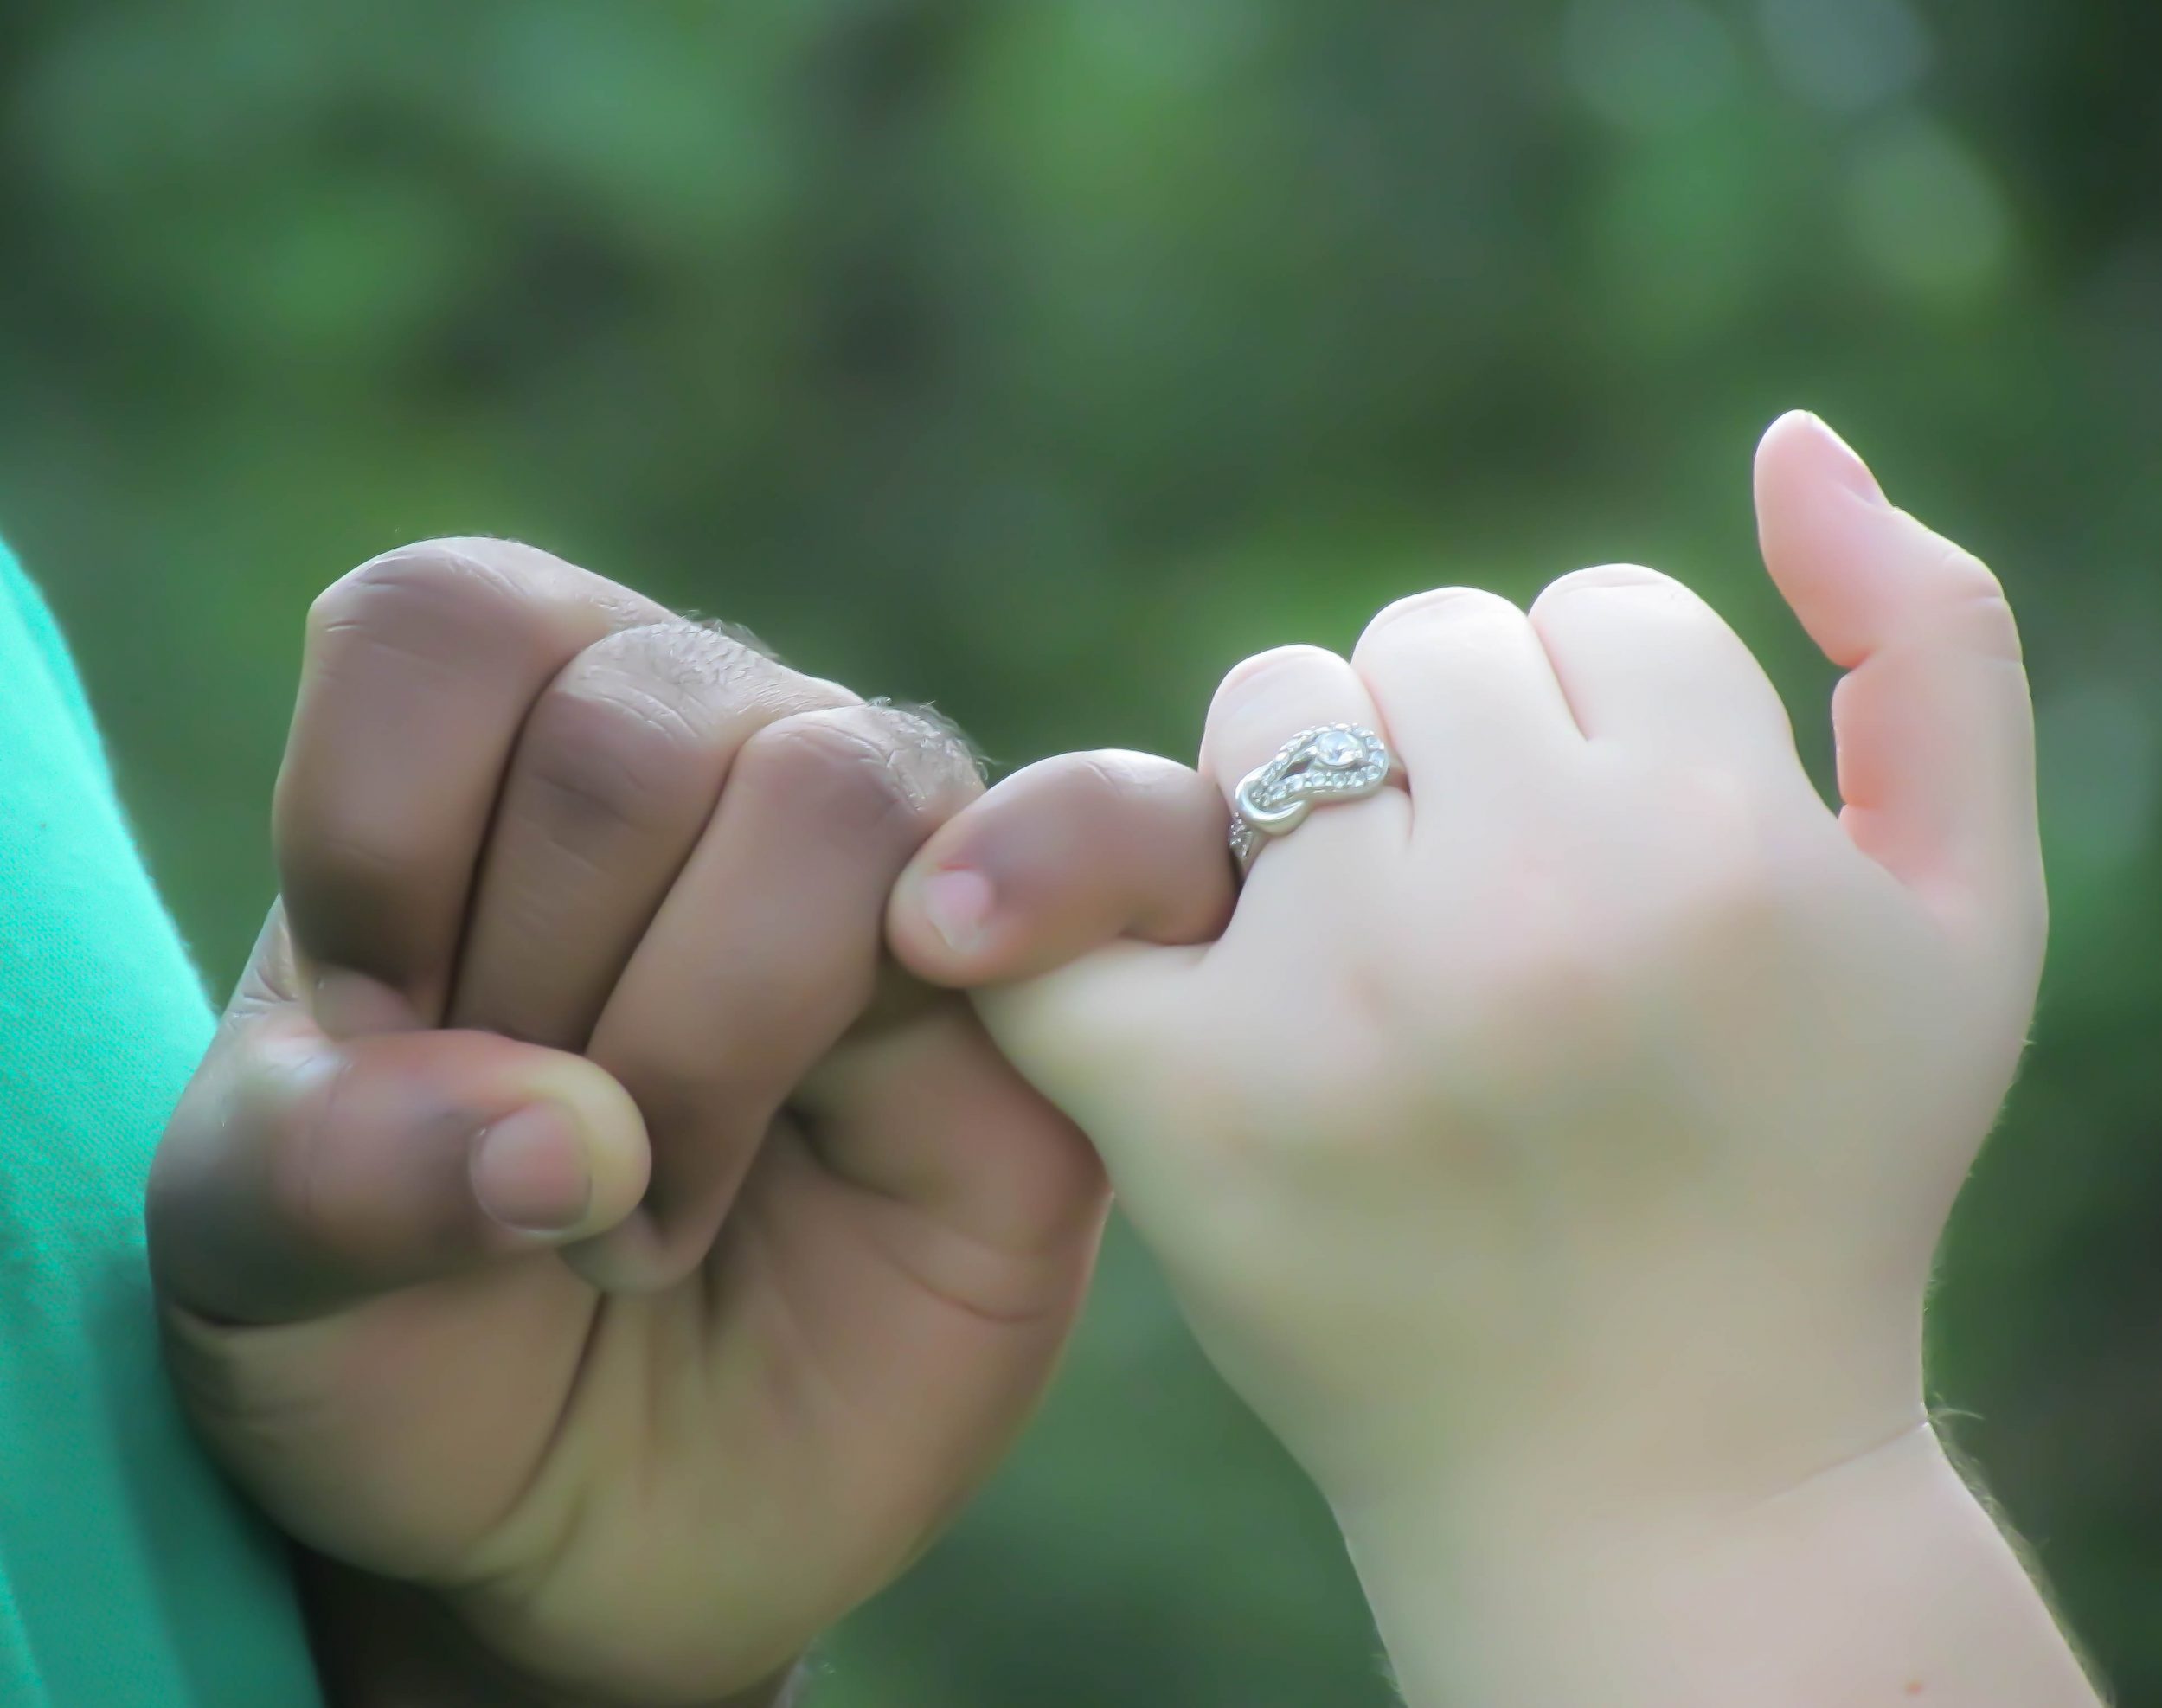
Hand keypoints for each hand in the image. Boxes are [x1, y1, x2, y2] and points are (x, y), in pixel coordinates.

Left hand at [148, 541, 1149, 1704]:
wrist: (595, 1532)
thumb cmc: (414, 1354)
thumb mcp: (254, 1273)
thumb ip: (322, 1169)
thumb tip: (563, 1133)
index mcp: (501, 748)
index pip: (453, 621)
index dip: (382, 833)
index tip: (368, 1034)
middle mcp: (718, 756)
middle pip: (638, 725)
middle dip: (542, 990)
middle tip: (525, 1179)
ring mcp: (903, 867)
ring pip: (832, 792)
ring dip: (706, 1039)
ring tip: (648, 1225)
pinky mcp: (1050, 1007)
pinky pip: (1133, 835)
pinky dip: (1073, 859)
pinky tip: (955, 970)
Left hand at [893, 415, 2091, 1703]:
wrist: (1659, 1479)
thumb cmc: (1818, 1181)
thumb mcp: (1968, 921)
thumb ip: (1936, 645)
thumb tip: (1790, 439)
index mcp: (1723, 839)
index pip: (1597, 610)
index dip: (1609, 735)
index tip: (1620, 872)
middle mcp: (1526, 903)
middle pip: (1417, 647)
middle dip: (1457, 756)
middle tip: (1493, 919)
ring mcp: (1338, 1001)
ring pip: (1261, 718)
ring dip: (1307, 805)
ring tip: (1379, 960)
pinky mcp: (1184, 1103)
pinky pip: (1071, 891)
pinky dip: (1091, 906)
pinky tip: (1176, 982)